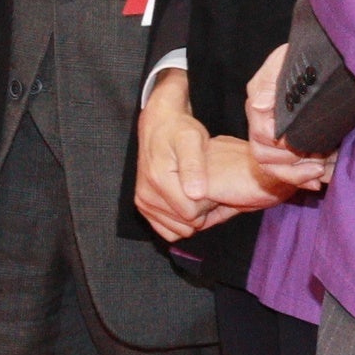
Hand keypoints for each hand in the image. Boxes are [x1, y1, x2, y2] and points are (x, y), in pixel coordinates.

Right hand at [133, 71, 225, 239]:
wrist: (158, 125)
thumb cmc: (179, 130)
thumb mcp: (193, 139)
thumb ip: (194, 166)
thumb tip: (195, 194)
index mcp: (159, 180)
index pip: (191, 215)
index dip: (208, 205)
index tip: (211, 186)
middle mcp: (146, 194)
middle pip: (184, 224)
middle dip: (200, 212)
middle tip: (205, 188)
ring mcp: (142, 201)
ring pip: (176, 230)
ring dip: (191, 217)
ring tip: (197, 193)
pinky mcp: (142, 204)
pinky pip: (165, 229)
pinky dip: (179, 221)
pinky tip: (187, 202)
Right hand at [243, 46, 336, 197]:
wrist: (324, 60)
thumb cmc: (304, 57)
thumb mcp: (286, 61)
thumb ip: (270, 80)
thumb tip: (260, 105)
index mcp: (260, 104)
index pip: (261, 134)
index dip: (281, 144)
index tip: (305, 144)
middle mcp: (263, 123)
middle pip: (263, 156)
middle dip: (291, 163)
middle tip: (319, 161)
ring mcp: (275, 138)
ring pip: (272, 168)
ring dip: (297, 174)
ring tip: (321, 170)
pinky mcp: (290, 147)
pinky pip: (287, 173)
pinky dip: (302, 179)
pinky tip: (319, 180)